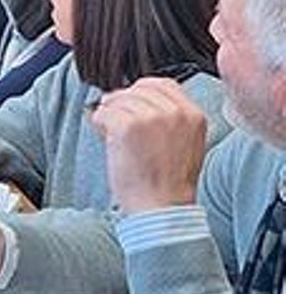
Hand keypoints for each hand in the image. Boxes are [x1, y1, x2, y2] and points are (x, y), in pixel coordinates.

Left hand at [89, 78, 206, 213]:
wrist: (162, 208)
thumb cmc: (167, 183)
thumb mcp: (185, 143)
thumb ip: (170, 118)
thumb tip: (137, 98)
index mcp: (194, 114)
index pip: (162, 84)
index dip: (141, 92)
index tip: (131, 106)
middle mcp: (176, 112)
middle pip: (137, 88)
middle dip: (122, 103)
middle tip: (115, 122)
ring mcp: (152, 117)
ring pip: (118, 99)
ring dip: (109, 115)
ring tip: (113, 136)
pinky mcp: (128, 126)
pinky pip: (103, 112)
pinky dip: (99, 124)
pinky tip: (106, 139)